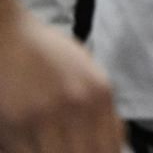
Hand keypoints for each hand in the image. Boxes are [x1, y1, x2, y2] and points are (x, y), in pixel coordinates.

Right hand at [0, 5, 122, 152]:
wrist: (7, 37)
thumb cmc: (47, 56)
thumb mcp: (88, 74)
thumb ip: (103, 109)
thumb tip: (115, 144)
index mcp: (100, 93)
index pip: (111, 147)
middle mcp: (77, 106)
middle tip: (66, 147)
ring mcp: (45, 116)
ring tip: (47, 144)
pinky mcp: (15, 124)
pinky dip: (28, 152)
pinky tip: (27, 144)